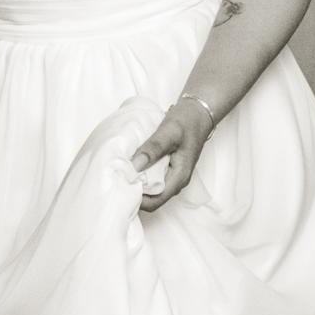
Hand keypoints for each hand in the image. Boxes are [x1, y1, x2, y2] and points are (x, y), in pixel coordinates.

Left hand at [130, 96, 215, 212]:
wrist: (198, 112)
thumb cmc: (187, 121)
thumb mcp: (169, 132)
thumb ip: (153, 149)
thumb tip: (135, 166)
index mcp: (180, 177)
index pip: (156, 201)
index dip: (137, 199)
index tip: (121, 186)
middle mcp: (176, 180)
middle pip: (151, 198)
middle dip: (134, 191)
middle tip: (116, 179)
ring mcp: (171, 175)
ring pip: (150, 188)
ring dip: (136, 182)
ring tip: (120, 172)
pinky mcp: (167, 167)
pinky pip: (151, 177)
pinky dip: (140, 174)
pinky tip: (129, 165)